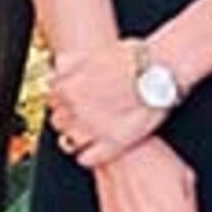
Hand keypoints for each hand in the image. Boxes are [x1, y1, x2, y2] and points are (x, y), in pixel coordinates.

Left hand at [49, 41, 165, 168]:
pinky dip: (88, 156)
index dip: (62, 100)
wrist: (161, 70)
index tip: (71, 99)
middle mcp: (76, 110)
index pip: (51, 100)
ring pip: (68, 142)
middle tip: (84, 114)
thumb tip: (58, 65)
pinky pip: (87, 159)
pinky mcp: (113, 144)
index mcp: (68, 88)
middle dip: (68, 118)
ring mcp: (93, 129)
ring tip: (90, 131)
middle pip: (58, 121)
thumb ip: (71, 62)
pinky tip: (95, 149)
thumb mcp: (94, 52)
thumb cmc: (133, 59)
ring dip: (76, 137)